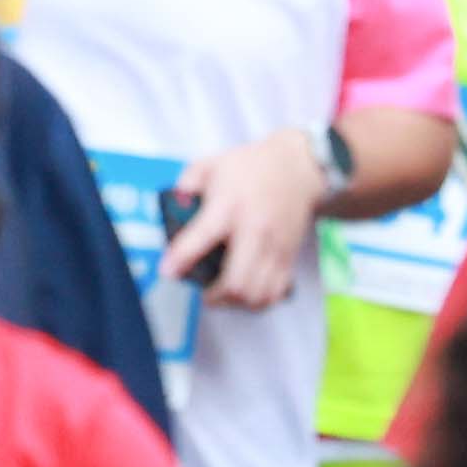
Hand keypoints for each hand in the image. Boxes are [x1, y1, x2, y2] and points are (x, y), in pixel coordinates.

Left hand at [161, 134, 326, 311]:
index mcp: (230, 205)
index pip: (202, 236)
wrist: (298, 168)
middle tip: (204, 291)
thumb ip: (186, 185)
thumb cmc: (253, 168)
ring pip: (256, 295)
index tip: (168, 271)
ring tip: (224, 293)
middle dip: (215, 295)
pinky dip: (258, 301)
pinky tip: (246, 291)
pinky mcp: (288, 258)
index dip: (181, 259)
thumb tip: (173, 205)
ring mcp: (274, 248)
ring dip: (235, 302)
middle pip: (236, 282)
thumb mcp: (212, 164)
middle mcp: (254, 230)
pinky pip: (274, 293)